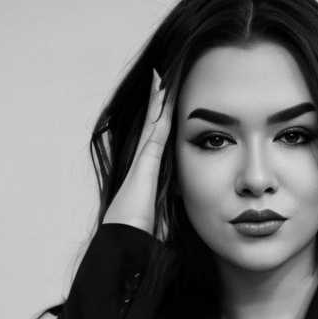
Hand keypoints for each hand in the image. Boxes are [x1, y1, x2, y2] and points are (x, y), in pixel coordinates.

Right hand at [102, 69, 173, 234]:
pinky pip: (155, 128)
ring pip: (153, 122)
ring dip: (158, 100)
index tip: (172, 107)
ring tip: (164, 76)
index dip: (164, 123)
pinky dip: (158, 109)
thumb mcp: (165, 220)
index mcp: (149, 174)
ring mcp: (142, 159)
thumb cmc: (144, 236)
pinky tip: (163, 91)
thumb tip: (190, 218)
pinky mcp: (145, 160)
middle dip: (159, 105)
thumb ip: (173, 212)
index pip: (159, 142)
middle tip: (166, 79)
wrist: (127, 242)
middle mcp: (143, 162)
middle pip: (154, 126)